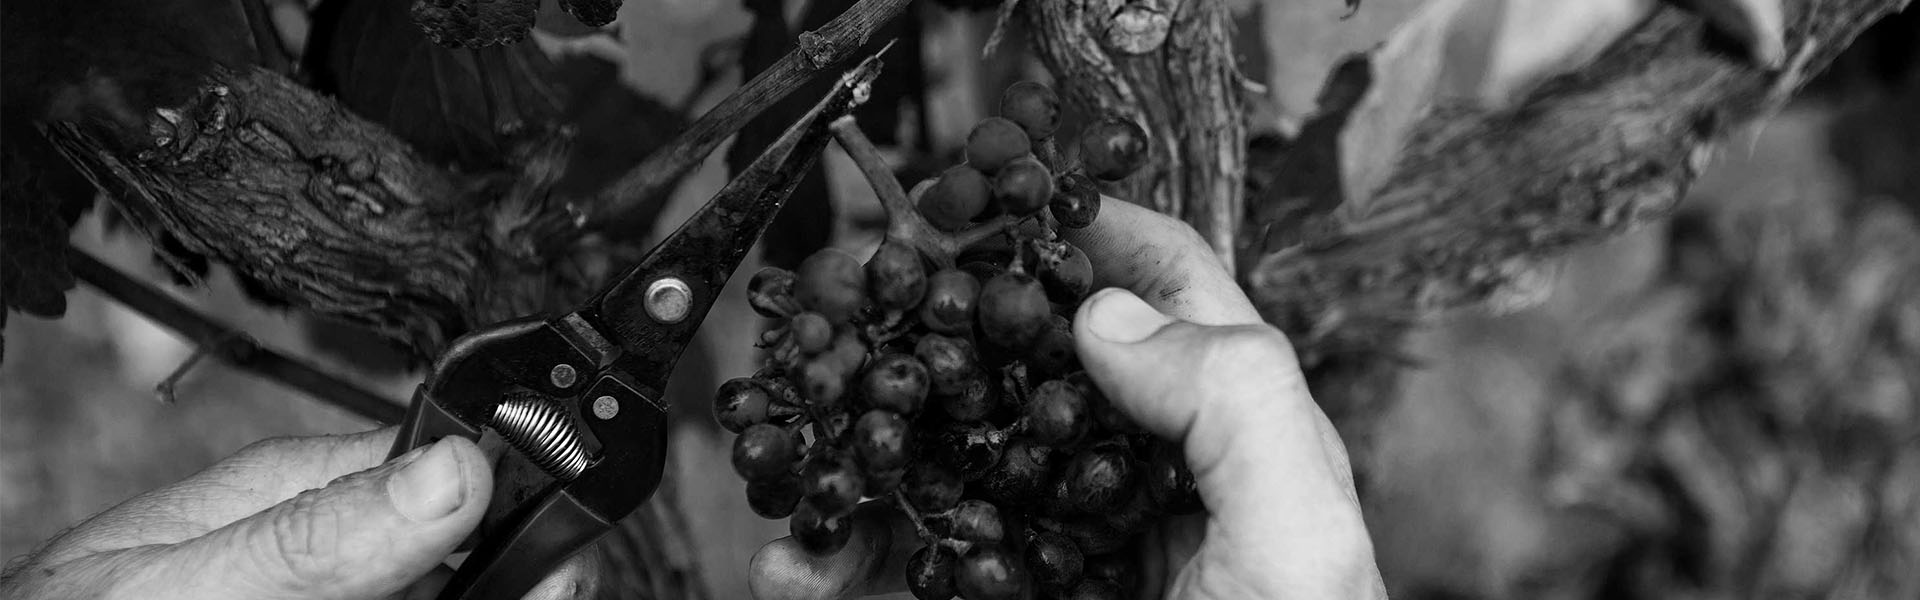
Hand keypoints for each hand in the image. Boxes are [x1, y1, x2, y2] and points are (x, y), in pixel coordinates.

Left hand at [0, 428, 593, 599]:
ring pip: (459, 595)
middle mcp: (339, 553)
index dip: (525, 513)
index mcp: (306, 491)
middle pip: (477, 554)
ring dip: (501, 596)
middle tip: (554, 593)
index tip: (566, 559)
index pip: (455, 473)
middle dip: (528, 577)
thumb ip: (315, 531)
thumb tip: (454, 468)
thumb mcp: (186, 580)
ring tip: (531, 596)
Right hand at [746, 198, 1384, 598]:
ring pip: (946, 468)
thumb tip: (1107, 316)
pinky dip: (830, 559)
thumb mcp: (1301, 545)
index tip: (1014, 191)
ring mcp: (1057, 561)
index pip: (1175, 303)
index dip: (1103, 232)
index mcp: (1226, 450)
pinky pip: (902, 572)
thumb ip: (1235, 405)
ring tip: (798, 439)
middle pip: (1030, 373)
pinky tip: (793, 558)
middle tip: (855, 297)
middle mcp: (1136, 492)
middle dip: (938, 328)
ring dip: (863, 444)